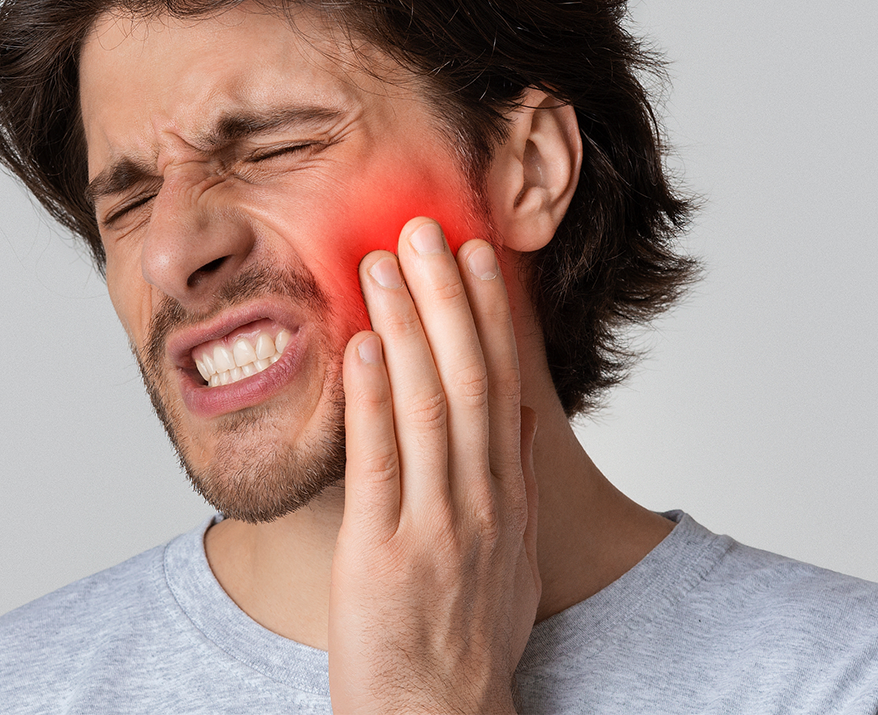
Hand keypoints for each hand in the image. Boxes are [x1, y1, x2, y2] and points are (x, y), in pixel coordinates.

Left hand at [328, 216, 540, 714]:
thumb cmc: (465, 648)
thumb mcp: (509, 563)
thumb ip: (509, 488)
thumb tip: (514, 420)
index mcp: (506, 502)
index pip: (503, 387)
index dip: (491, 316)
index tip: (479, 256)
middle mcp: (480, 505)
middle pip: (470, 380)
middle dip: (449, 299)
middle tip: (428, 230)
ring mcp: (435, 527)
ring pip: (429, 407)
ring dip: (407, 326)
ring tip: (384, 262)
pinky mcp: (383, 553)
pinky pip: (380, 462)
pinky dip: (373, 397)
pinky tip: (363, 345)